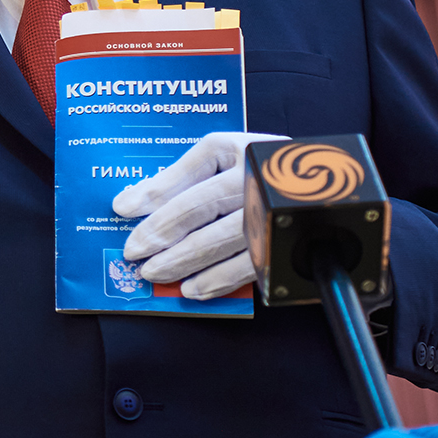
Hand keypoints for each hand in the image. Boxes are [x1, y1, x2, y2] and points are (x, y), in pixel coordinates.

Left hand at [112, 131, 282, 299]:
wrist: (315, 184)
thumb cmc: (250, 168)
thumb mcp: (218, 159)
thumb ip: (174, 179)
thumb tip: (127, 203)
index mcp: (231, 149)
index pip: (185, 173)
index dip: (153, 193)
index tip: (122, 210)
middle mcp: (250, 176)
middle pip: (198, 207)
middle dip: (160, 233)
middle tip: (133, 253)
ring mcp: (269, 210)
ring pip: (219, 240)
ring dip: (182, 261)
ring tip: (154, 273)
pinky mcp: (281, 243)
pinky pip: (246, 267)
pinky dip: (216, 280)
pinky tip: (192, 288)